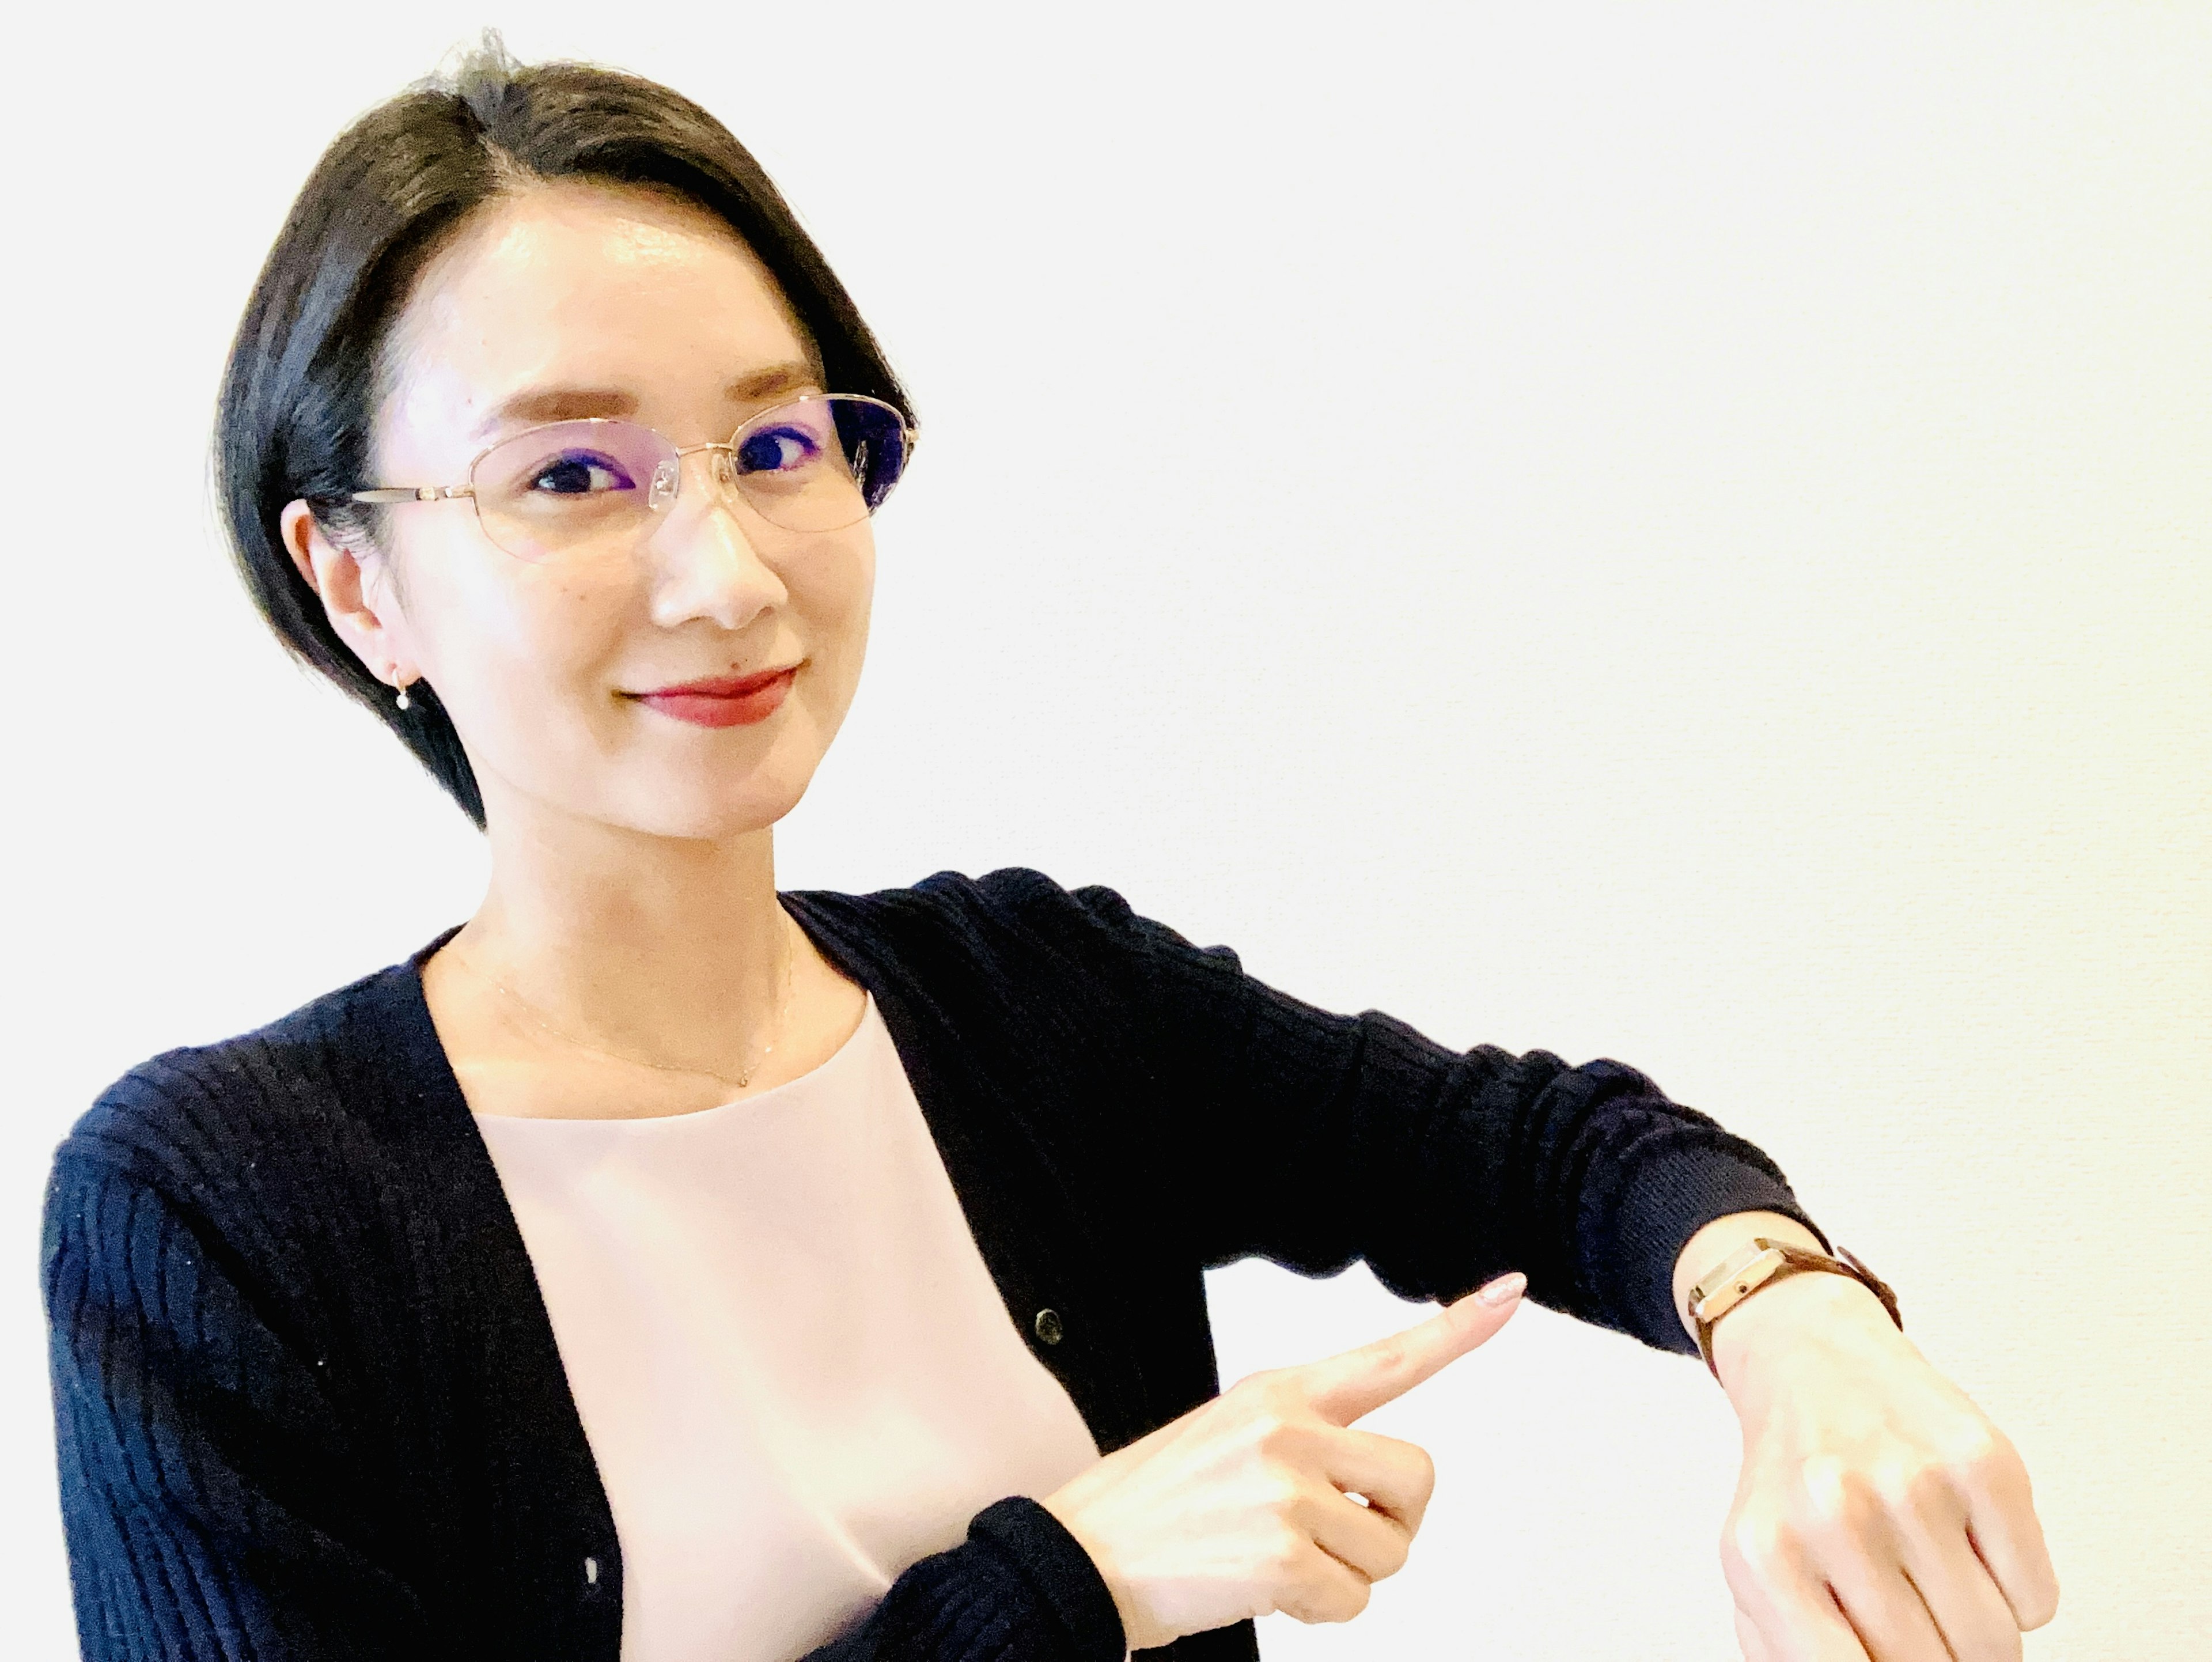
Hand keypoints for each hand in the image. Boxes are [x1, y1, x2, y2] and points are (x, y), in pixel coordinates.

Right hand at [1040, 1272, 1526, 1649]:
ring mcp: (1286, 1491)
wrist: (1081, 1556)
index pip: (1386, 1356)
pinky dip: (1318, 1612)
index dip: (1457, 1328)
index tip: (1511, 1293)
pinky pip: (1353, 1602)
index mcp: (1279, 1392)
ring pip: (1390, 1552)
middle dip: (1392, 1524)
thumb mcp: (1228, 1436)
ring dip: (1345, 1576)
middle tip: (1334, 1537)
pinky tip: (1263, 1588)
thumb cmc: (1157, 1506)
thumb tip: (1379, 1489)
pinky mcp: (1282, 1555)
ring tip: (1273, 1560)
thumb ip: (1306, 1440)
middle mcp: (1288, 1430)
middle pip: (1416, 1478)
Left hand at [1711, 1273, 2059, 1661]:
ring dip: (1978, 1630)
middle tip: (1919, 1618)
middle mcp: (1834, 1513)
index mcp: (1766, 1556)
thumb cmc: (1795, 1480)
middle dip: (1937, 1658)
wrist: (1811, 1361)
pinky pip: (2038, 1597)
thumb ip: (1789, 1651)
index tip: (1900, 1659)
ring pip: (1995, 1642)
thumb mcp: (1758, 1571)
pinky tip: (1966, 1541)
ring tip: (1934, 1576)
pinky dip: (2016, 1590)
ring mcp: (1912, 1482)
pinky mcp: (1982, 1460)